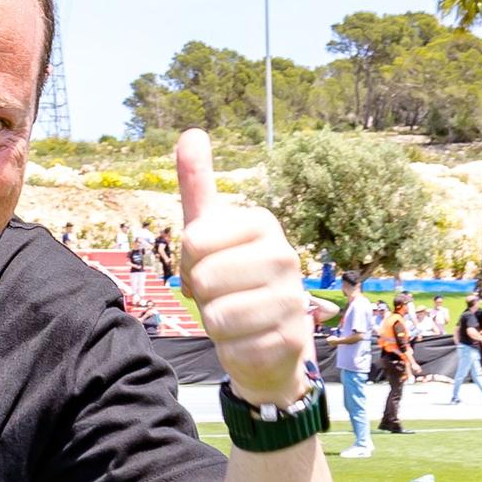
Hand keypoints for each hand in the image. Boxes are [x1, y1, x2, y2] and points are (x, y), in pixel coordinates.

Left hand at [177, 129, 309, 407]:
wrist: (264, 340)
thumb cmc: (230, 279)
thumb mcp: (209, 232)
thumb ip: (198, 185)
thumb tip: (191, 132)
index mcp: (263, 224)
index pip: (194, 239)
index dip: (189, 259)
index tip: (207, 263)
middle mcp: (286, 256)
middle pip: (205, 278)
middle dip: (201, 293)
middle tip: (219, 294)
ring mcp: (292, 298)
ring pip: (217, 315)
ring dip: (214, 323)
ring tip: (233, 317)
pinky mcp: (290, 339)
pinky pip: (231, 346)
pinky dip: (229, 349)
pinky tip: (246, 341)